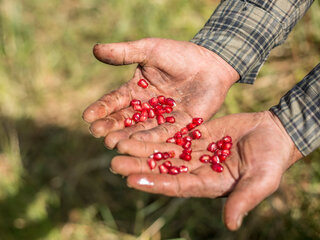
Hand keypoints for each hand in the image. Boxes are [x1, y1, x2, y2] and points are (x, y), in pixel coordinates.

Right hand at [83, 38, 238, 148]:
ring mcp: (163, 118)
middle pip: (125, 119)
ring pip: (142, 129)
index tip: (86, 116)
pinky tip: (139, 143)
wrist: (212, 62)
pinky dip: (152, 138)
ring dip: (127, 136)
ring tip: (112, 143)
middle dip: (111, 126)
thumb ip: (124, 53)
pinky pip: (165, 132)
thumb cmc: (179, 54)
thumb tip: (94, 49)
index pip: (115, 101)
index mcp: (136, 90)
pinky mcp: (182, 125)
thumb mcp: (149, 50)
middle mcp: (147, 107)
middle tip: (97, 133)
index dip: (101, 108)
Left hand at [110, 111, 302, 229]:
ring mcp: (193, 153)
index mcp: (208, 185)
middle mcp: (195, 171)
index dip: (154, 183)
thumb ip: (245, 199)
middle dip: (139, 166)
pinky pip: (171, 134)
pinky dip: (154, 132)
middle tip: (114, 163)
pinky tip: (136, 127)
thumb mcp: (261, 180)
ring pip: (162, 151)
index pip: (176, 187)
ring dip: (141, 149)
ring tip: (118, 144)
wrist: (274, 134)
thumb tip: (231, 225)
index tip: (131, 180)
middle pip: (162, 169)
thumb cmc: (271, 159)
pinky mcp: (194, 135)